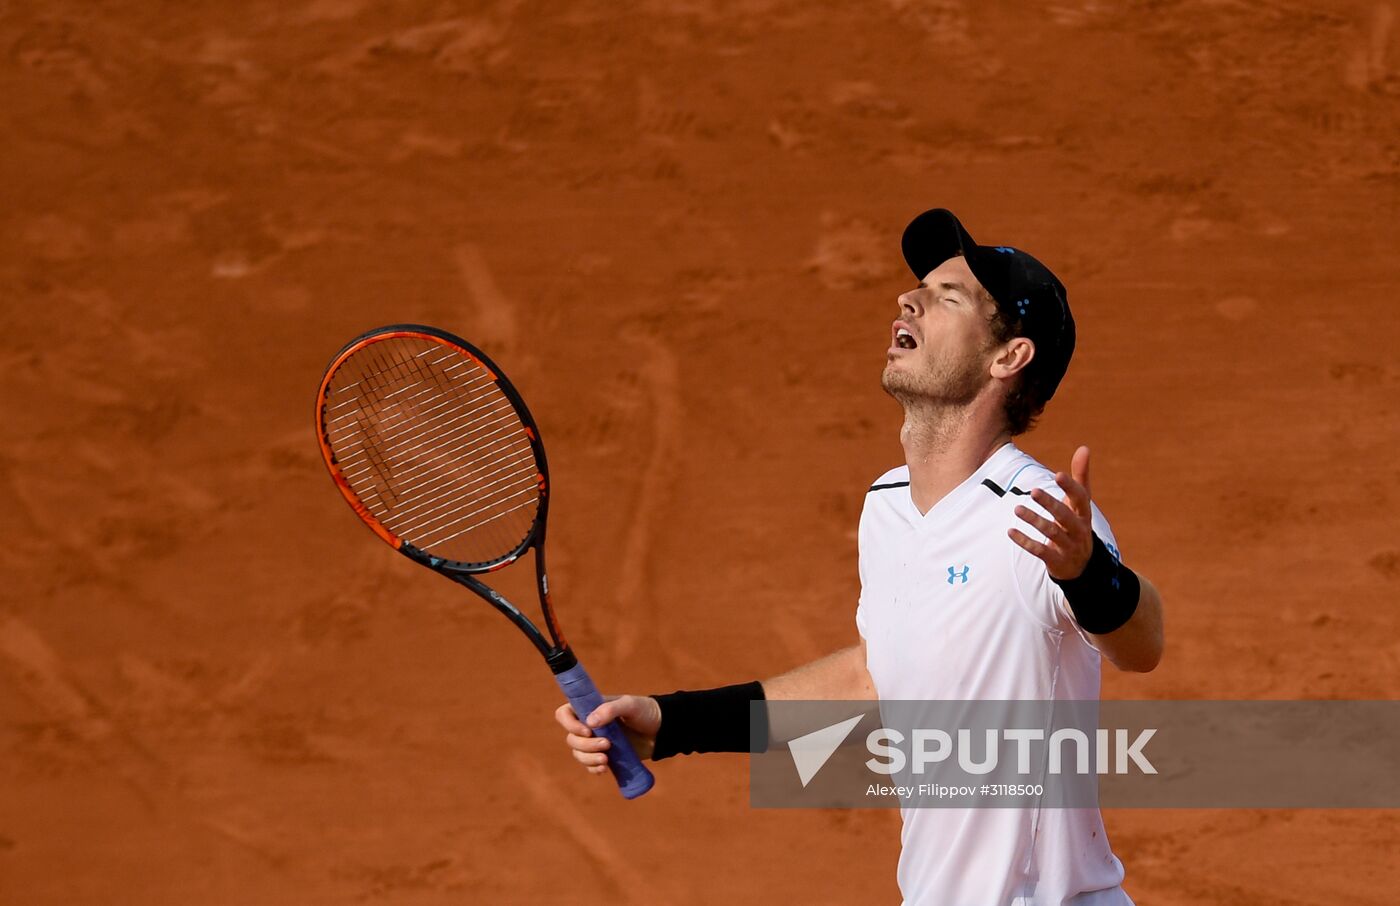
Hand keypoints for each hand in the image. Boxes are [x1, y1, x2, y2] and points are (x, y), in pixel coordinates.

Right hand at [555, 694, 660, 773]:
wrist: (662, 730)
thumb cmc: (646, 712)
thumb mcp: (630, 705)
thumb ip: (611, 709)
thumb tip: (590, 722)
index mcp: (591, 708)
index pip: (565, 714)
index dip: (569, 724)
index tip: (587, 730)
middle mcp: (590, 726)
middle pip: (571, 738)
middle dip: (586, 745)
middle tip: (607, 745)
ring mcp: (597, 742)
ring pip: (578, 753)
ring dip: (588, 759)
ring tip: (606, 760)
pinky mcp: (605, 756)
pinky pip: (589, 766)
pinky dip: (593, 768)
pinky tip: (604, 769)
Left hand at [1008, 445, 1094, 580]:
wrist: (1083, 565)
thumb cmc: (1078, 524)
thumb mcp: (1080, 503)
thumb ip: (1081, 477)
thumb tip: (1084, 447)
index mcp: (1084, 514)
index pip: (1081, 499)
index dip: (1071, 488)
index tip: (1058, 474)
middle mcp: (1079, 530)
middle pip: (1065, 516)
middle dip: (1050, 504)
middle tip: (1033, 491)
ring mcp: (1069, 547)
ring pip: (1052, 533)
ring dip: (1034, 521)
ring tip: (1017, 509)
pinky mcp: (1057, 561)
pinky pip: (1040, 551)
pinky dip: (1025, 542)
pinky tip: (1010, 532)